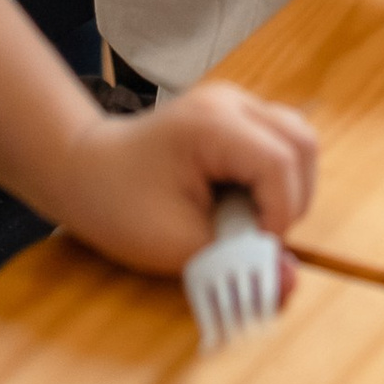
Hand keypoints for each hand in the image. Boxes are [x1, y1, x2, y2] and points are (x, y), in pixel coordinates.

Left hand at [55, 80, 317, 278]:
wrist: (82, 170)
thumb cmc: (119, 205)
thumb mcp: (176, 244)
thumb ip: (235, 261)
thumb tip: (290, 282)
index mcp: (213, 125)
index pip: (279, 162)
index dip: (281, 213)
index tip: (256, 250)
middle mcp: (231, 102)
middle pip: (301, 142)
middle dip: (292, 200)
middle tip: (259, 237)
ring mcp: (234, 103)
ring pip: (297, 139)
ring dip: (289, 188)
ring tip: (254, 221)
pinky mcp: (235, 117)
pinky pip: (278, 142)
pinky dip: (275, 179)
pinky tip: (244, 203)